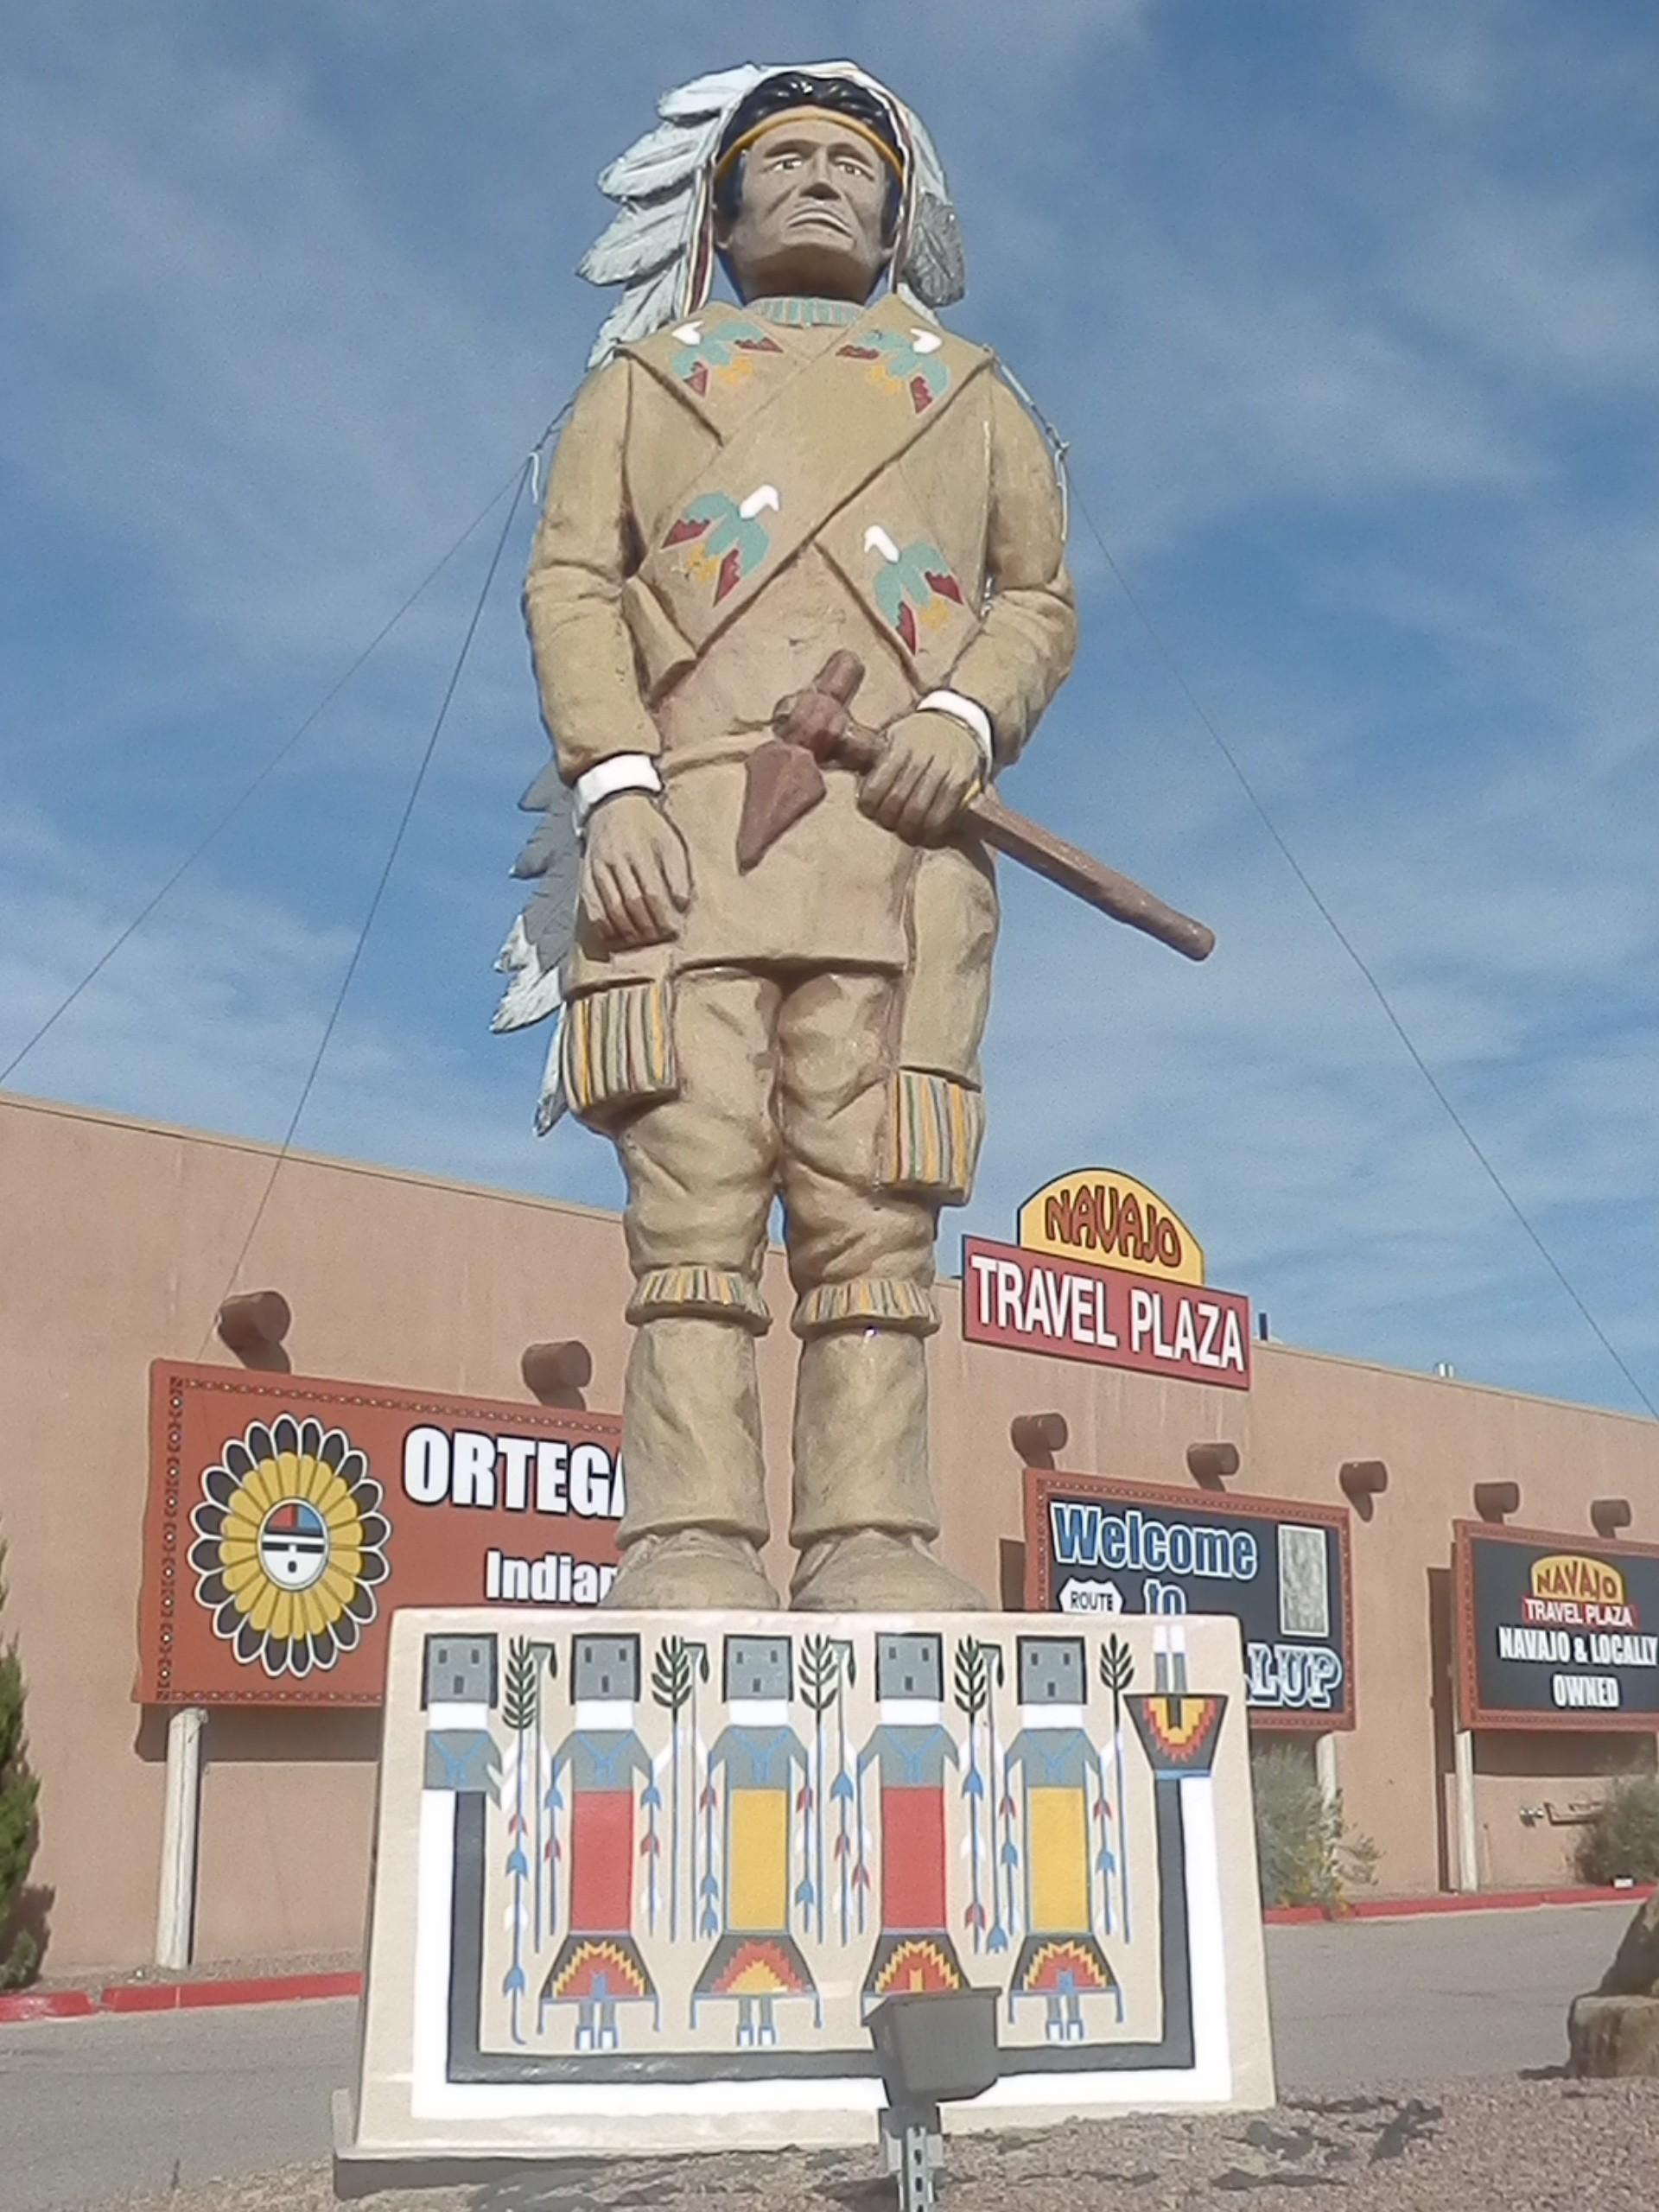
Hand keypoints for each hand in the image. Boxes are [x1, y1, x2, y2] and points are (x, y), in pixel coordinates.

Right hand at [580, 793, 689, 948]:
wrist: (613, 804)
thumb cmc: (648, 828)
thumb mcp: (669, 842)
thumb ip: (678, 873)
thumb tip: (682, 905)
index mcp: (641, 851)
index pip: (652, 893)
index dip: (663, 916)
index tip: (673, 930)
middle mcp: (617, 860)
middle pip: (632, 904)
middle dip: (647, 927)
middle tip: (658, 938)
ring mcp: (598, 869)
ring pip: (611, 908)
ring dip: (627, 930)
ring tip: (641, 939)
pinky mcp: (586, 875)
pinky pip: (592, 907)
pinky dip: (604, 926)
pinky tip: (615, 936)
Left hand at [857, 711, 982, 844]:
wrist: (958, 724)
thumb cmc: (914, 737)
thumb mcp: (887, 738)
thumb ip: (861, 755)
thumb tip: (824, 761)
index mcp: (896, 748)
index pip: (873, 791)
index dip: (869, 808)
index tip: (872, 810)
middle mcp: (920, 757)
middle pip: (895, 805)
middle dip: (888, 821)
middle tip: (889, 823)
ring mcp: (943, 771)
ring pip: (918, 815)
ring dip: (909, 830)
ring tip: (907, 830)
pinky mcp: (961, 784)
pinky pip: (942, 818)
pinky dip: (931, 832)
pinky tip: (926, 831)